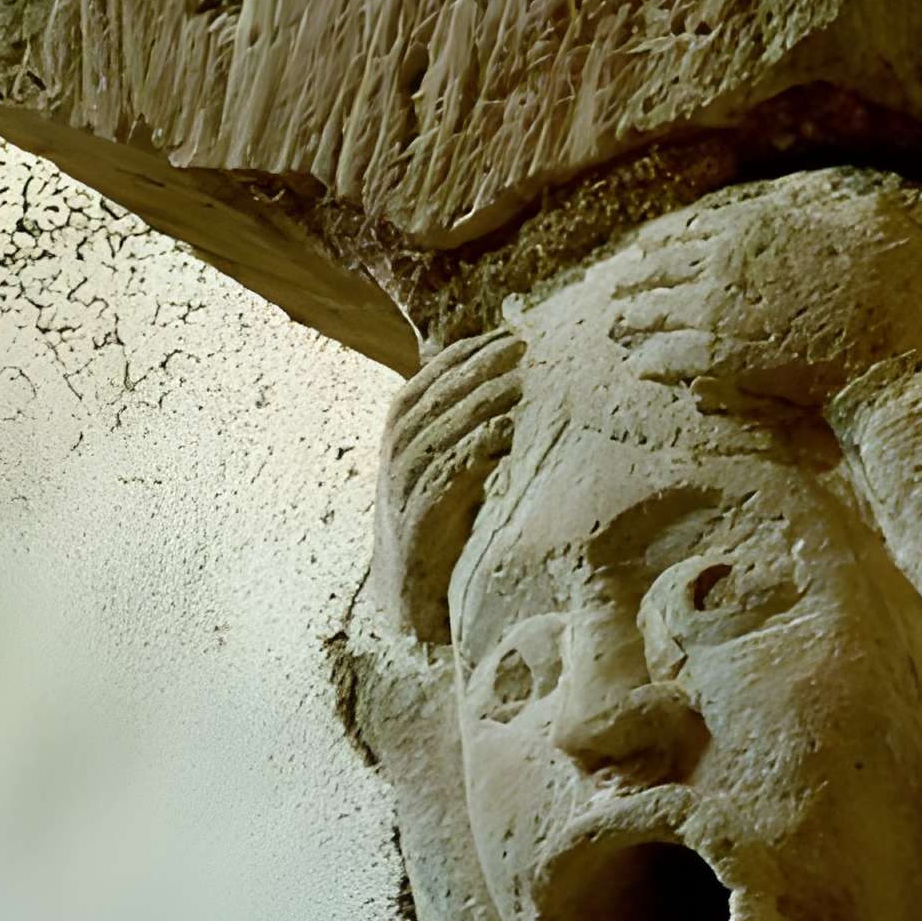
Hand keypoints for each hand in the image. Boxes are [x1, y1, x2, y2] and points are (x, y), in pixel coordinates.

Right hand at [375, 330, 523, 641]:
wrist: (412, 588)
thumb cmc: (442, 515)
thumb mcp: (450, 458)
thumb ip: (469, 420)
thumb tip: (518, 376)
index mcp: (403, 427)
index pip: (433, 374)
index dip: (471, 351)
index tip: (512, 332)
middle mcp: (397, 450)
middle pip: (438, 395)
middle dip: (481, 367)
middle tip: (524, 346)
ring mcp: (404, 484)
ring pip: (442, 429)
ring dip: (481, 402)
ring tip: (522, 382)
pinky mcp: (418, 519)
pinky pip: (446, 475)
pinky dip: (475, 451)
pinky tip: (507, 434)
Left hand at [609, 185, 921, 409]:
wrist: (893, 358)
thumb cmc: (897, 292)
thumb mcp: (876, 224)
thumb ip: (838, 205)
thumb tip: (820, 194)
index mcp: (759, 227)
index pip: (695, 227)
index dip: (666, 239)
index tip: (648, 246)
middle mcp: (728, 264)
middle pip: (665, 268)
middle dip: (638, 278)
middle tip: (618, 288)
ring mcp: (721, 313)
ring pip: (658, 312)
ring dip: (634, 319)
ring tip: (617, 327)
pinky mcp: (724, 360)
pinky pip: (672, 358)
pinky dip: (652, 361)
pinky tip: (640, 367)